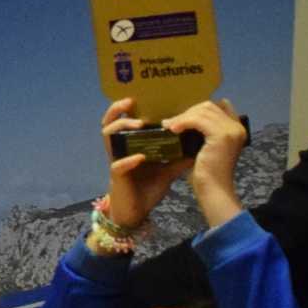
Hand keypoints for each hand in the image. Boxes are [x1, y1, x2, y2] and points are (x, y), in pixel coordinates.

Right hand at [100, 98, 191, 231]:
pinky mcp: (117, 177)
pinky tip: (140, 157)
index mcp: (131, 145)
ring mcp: (116, 161)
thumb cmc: (148, 189)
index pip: (124, 120)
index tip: (140, 96)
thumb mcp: (167, 170)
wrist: (137, 212)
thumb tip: (200, 145)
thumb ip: (179, 157)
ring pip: (107, 138)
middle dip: (117, 110)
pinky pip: (118, 165)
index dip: (127, 107)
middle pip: (109, 123)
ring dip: (121, 128)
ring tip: (138, 125)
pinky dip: (128, 160)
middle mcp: (120, 150)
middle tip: (131, 102)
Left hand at [163, 100, 249, 228]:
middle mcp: (237, 127)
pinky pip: (198, 120)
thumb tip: (185, 118)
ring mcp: (231, 130)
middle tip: (170, 122)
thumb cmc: (207, 173)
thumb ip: (203, 132)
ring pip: (202, 111)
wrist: (213, 190)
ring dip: (182, 117)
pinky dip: (183, 122)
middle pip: (209, 107)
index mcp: (236, 129)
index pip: (219, 105)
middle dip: (188, 112)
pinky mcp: (221, 135)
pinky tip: (172, 129)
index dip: (200, 108)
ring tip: (168, 126)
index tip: (184, 116)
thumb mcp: (206, 147)